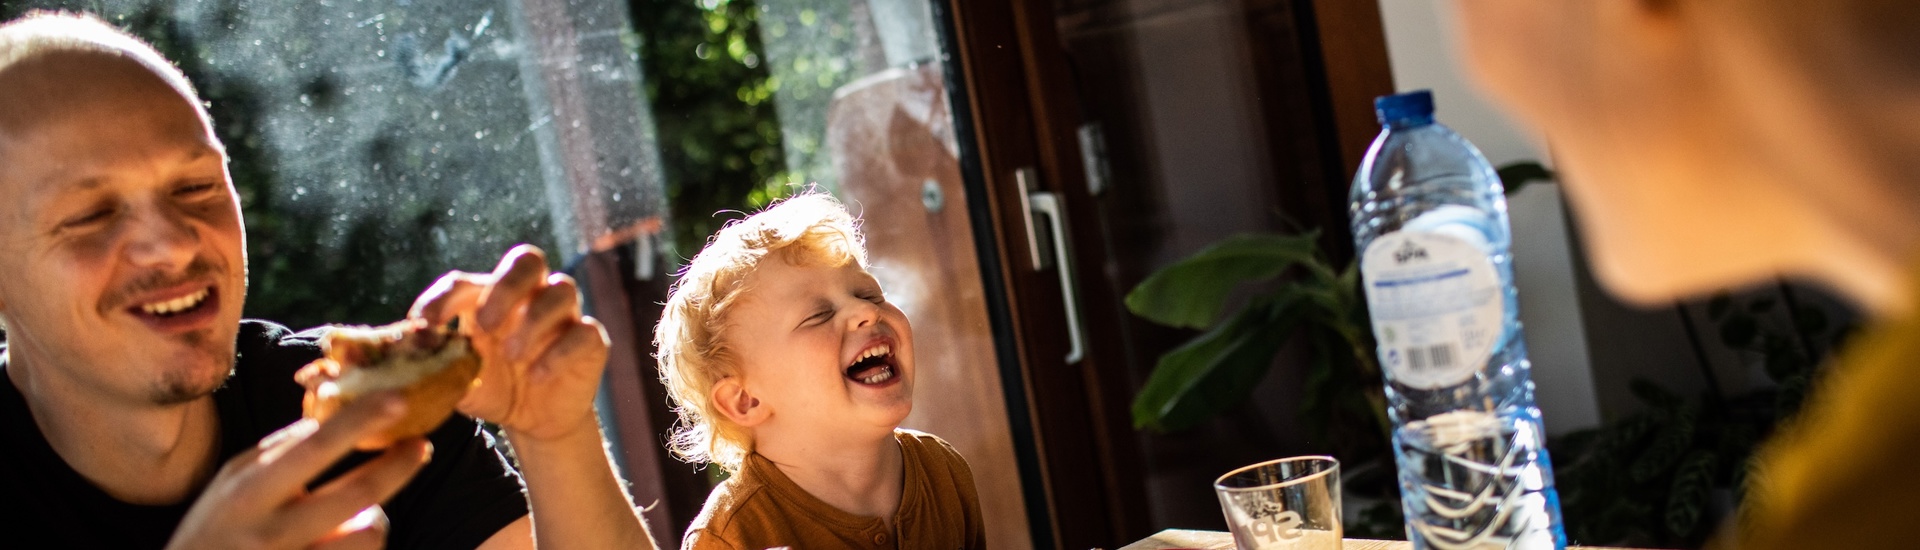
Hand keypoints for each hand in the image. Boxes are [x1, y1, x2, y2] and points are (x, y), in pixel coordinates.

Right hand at [166, 393, 429, 549]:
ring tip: (359, 514)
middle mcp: (273, 531)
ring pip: (369, 534)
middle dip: (398, 465)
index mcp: (249, 494)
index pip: (314, 449)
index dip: (360, 422)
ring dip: (376, 517)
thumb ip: (276, 451)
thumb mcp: (229, 483)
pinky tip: (340, 540)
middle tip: (421, 445)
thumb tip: (326, 420)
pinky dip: (360, 543)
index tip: (398, 399)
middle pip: (359, 494)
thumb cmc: (215, 530)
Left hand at [410, 244, 609, 441]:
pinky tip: (538, 376)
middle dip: (504, 287)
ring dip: (533, 320)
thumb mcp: (454, 378)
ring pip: (561, 289)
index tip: (424, 324)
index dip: (443, 297)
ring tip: (512, 354)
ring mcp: (564, 316)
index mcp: (490, 298)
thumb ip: (430, 361)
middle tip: (484, 323)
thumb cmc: (491, 387)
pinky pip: (585, 332)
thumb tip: (391, 349)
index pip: (466, 281)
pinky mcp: (591, 342)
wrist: (533, 420)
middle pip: (527, 260)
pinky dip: (559, 353)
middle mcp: (530, 296)